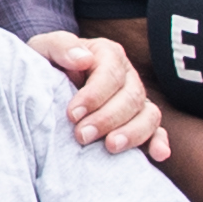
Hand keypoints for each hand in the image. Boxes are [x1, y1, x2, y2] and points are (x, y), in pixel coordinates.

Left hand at [31, 31, 168, 156]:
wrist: (44, 86)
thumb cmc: (46, 66)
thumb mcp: (43, 49)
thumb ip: (60, 46)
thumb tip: (83, 59)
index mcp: (107, 55)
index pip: (110, 74)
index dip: (94, 95)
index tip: (72, 114)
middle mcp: (127, 76)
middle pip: (131, 97)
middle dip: (107, 118)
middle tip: (82, 136)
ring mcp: (137, 101)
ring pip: (148, 115)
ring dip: (132, 132)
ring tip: (110, 147)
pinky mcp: (139, 123)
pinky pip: (156, 131)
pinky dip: (159, 142)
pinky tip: (158, 154)